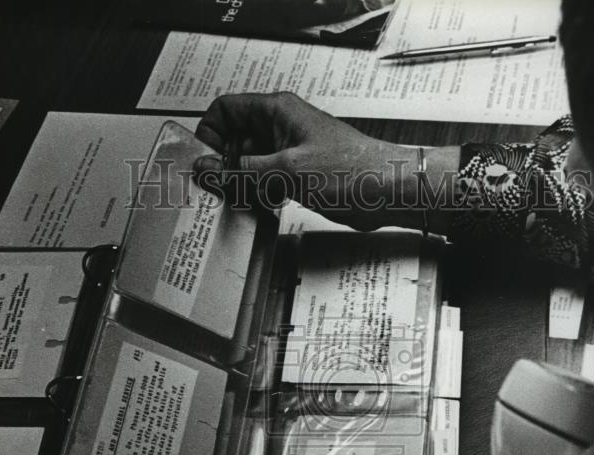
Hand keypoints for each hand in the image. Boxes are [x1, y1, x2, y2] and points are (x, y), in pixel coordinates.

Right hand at [192, 91, 424, 230]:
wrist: (389, 190)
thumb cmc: (354, 170)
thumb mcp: (287, 170)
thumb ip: (242, 171)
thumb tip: (207, 168)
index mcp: (277, 110)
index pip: (225, 110)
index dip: (210, 134)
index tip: (205, 162)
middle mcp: (282, 126)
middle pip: (234, 139)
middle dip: (225, 165)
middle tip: (222, 189)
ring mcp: (290, 151)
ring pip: (249, 163)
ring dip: (242, 183)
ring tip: (246, 200)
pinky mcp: (299, 173)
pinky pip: (267, 180)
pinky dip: (260, 193)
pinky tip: (264, 206)